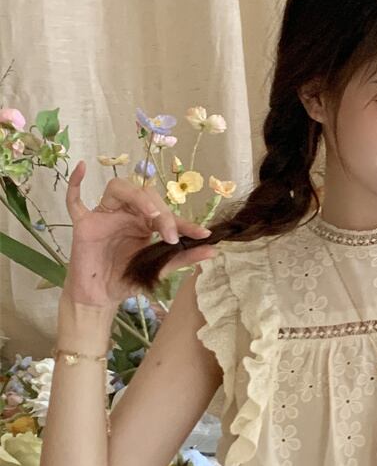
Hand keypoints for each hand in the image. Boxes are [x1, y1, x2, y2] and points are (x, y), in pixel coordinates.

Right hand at [63, 160, 217, 307]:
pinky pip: (75, 200)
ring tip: (151, 216)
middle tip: (171, 235)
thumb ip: (183, 258)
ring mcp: (104, 216)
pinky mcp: (84, 224)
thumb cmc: (127, 280)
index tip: (202, 233)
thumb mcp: (159, 270)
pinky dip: (76, 183)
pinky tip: (83, 167)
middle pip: (145, 195)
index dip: (185, 222)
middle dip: (162, 212)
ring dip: (137, 197)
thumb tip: (213, 250)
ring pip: (118, 188)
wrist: (100, 298)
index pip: (166, 213)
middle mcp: (126, 214)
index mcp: (145, 223)